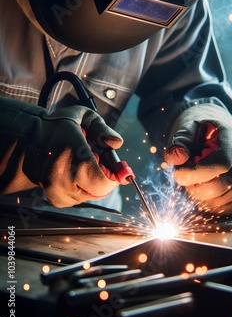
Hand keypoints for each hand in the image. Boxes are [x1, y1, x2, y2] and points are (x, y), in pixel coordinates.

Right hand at [0, 98, 122, 206]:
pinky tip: (75, 175)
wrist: (28, 139)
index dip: (114, 178)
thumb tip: (116, 144)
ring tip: (84, 167)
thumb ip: (103, 128)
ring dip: (93, 185)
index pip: (102, 181)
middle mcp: (63, 175)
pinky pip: (77, 201)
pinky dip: (81, 191)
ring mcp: (56, 188)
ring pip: (89, 197)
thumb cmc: (58, 125)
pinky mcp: (54, 197)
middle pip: (98, 192)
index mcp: (73, 153)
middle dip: (105, 181)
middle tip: (102, 167)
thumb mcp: (83, 116)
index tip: (118, 170)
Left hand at [164, 103, 231, 211]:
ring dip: (207, 199)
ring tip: (193, 188)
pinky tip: (204, 198)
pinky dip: (217, 206)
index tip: (178, 175)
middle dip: (200, 189)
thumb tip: (177, 157)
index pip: (221, 162)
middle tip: (185, 185)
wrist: (218, 133)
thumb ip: (180, 141)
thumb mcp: (188, 129)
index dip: (197, 173)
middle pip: (227, 182)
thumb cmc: (201, 133)